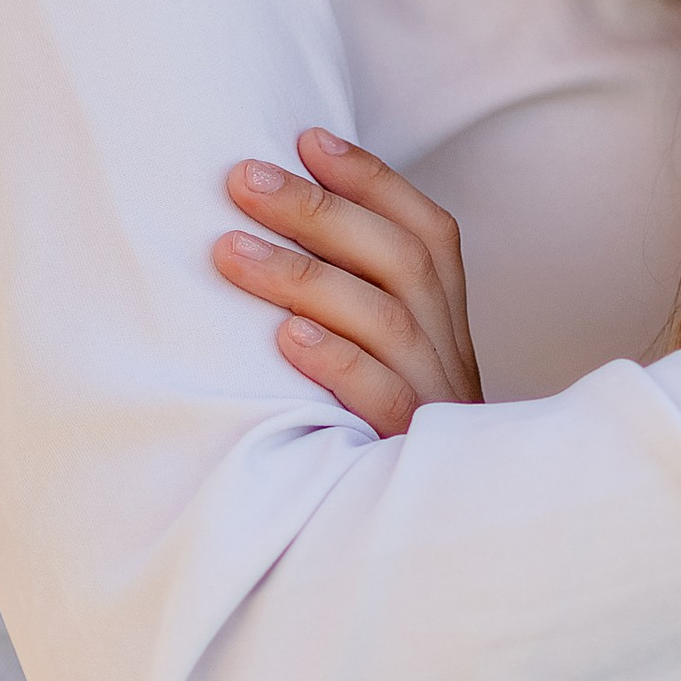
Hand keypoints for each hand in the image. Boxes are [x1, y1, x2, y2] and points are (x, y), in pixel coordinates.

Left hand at [216, 131, 482, 436]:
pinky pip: (383, 398)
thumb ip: (356, 300)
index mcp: (447, 321)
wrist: (440, 543)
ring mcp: (437, 402)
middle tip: (241, 179)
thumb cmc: (383, 435)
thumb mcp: (388, 361)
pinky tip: (285, 339)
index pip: (427, 231)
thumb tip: (271, 222)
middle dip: (320, 211)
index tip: (305, 137)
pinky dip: (337, 362)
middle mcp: (451, 351)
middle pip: (401, 261)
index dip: (372, 179)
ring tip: (229, 252)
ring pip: (386, 318)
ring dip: (306, 276)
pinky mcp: (412, 452)